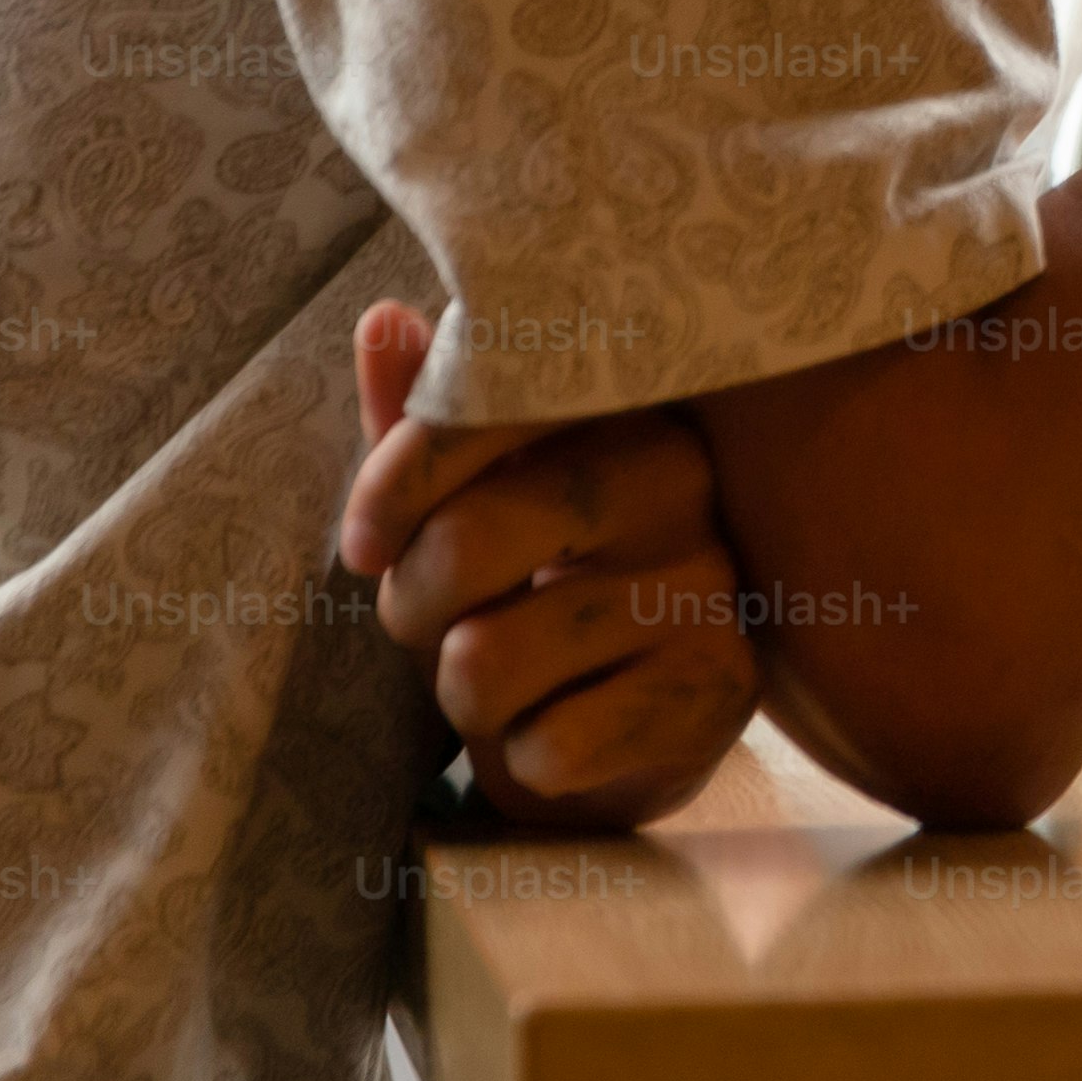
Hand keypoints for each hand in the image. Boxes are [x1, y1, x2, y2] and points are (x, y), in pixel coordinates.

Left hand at [336, 303, 764, 830]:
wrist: (633, 728)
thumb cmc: (531, 592)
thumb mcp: (469, 503)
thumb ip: (427, 420)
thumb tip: (383, 319)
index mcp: (619, 409)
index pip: (481, 414)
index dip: (392, 486)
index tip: (362, 544)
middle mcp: (682, 481)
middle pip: (467, 544)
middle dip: (414, 607)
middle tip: (434, 623)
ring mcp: (711, 590)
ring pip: (487, 661)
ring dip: (467, 699)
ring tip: (512, 685)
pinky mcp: (719, 694)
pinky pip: (549, 746)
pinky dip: (528, 760)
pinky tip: (568, 734)